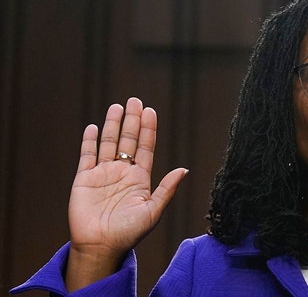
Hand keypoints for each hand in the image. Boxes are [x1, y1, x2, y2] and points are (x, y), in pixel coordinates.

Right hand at [65, 97, 187, 290]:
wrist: (101, 246)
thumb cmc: (130, 233)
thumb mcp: (153, 211)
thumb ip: (166, 189)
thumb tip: (184, 169)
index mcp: (140, 178)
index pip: (145, 148)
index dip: (147, 129)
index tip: (150, 111)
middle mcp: (122, 173)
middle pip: (127, 140)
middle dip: (131, 120)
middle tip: (135, 100)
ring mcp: (103, 174)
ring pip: (108, 144)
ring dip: (113, 125)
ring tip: (117, 106)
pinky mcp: (84, 179)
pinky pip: (87, 156)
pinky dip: (90, 141)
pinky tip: (94, 127)